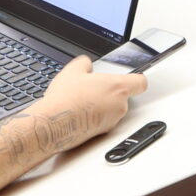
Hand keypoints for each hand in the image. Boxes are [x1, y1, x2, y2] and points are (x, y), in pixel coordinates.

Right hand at [26, 56, 145, 152]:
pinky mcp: (102, 132)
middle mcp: (119, 106)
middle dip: (110, 92)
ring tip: (82, 101)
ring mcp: (112, 121)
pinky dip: (95, 117)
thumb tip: (86, 64)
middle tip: (93, 88)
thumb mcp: (73, 70)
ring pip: (113, 110)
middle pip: (124, 96)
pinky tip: (80, 113)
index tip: (132, 77)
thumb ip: (85, 63)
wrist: (54, 124)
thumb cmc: (66, 100)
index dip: (137, 78)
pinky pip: (103, 121)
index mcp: (118, 87)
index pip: (141, 82)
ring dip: (102, 105)